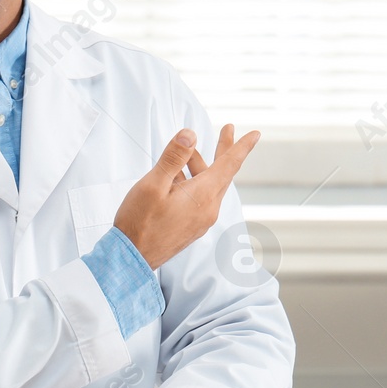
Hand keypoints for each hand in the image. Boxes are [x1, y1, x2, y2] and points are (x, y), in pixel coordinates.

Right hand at [113, 124, 260, 268]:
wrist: (131, 258)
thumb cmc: (139, 223)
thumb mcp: (153, 184)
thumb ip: (173, 157)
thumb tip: (190, 134)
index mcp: (203, 196)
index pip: (229, 164)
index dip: (241, 146)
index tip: (255, 133)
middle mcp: (208, 209)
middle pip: (222, 173)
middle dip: (223, 150)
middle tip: (226, 129)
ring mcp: (201, 220)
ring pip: (209, 185)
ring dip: (200, 166)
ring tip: (185, 152)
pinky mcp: (192, 226)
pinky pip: (200, 198)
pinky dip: (193, 181)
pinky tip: (175, 177)